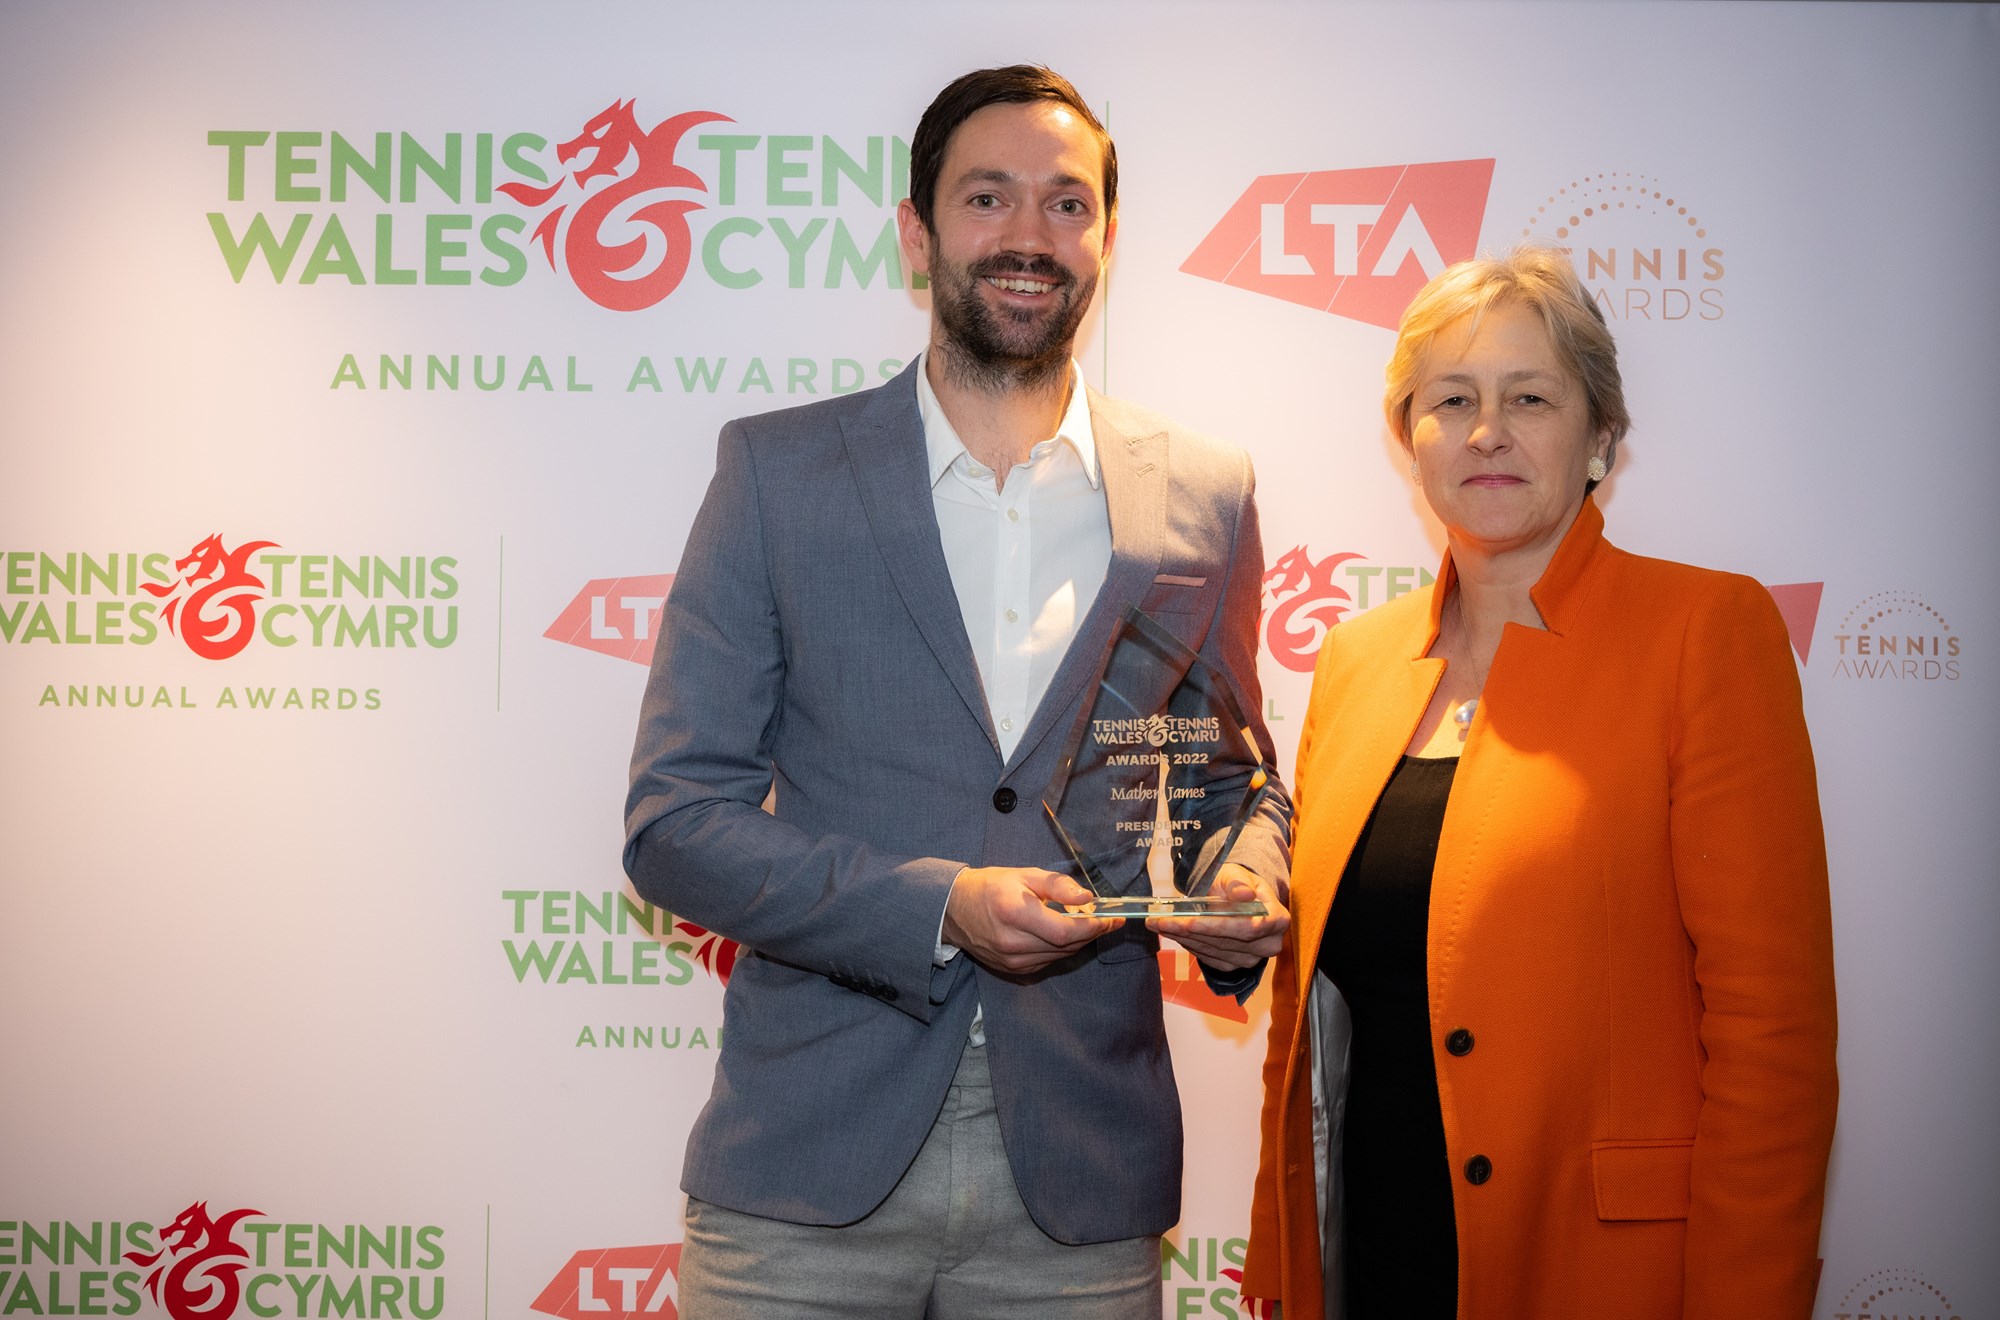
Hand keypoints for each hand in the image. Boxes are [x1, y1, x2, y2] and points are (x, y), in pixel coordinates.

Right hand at [943, 866, 1116, 974]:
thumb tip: (1088, 898)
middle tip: (1108, 919)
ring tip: (1088, 924)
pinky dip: (1061, 948)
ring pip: (1060, 955)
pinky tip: (1063, 934)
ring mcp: (1011, 961)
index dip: (1093, 927)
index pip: (1064, 931)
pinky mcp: (1013, 970)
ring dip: (1078, 941)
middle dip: (1092, 932)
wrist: (954, 910)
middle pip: (1066, 945)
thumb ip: (1058, 886)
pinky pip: (1048, 961)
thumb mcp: (1025, 875)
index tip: (1112, 917)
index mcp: (1014, 914)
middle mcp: (1012, 942)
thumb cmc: (991, 887)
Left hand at [1148, 863, 1289, 970]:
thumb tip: (1244, 893)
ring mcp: (1252, 958)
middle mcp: (1268, 944)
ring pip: (1213, 951)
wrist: (1235, 897)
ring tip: (1159, 923)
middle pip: (1227, 942)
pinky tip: (1172, 933)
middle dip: (1191, 931)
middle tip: (1160, 920)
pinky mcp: (1234, 965)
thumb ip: (1238, 882)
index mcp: (1277, 918)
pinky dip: (1187, 945)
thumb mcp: (1237, 874)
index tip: (1192, 922)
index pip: (1249, 927)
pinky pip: (1208, 958)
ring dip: (1183, 938)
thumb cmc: (1238, 883)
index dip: (1220, 926)